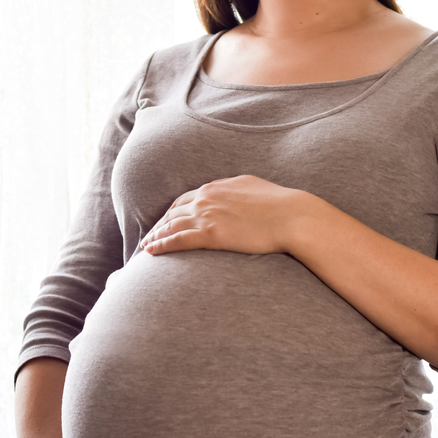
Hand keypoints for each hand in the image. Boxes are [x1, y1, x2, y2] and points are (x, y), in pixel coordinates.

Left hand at [140, 175, 301, 255]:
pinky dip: (161, 245)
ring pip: (171, 225)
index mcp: (217, 186)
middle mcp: (207, 197)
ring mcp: (207, 215)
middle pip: (173, 211)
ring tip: (146, 247)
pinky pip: (177, 240)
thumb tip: (235, 198)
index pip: (186, 198)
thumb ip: (238, 193)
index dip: (172, 211)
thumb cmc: (281, 206)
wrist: (292, 216)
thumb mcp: (255, 190)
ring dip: (155, 236)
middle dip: (159, 224)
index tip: (166, 221)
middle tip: (150, 236)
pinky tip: (151, 251)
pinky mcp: (210, 234)